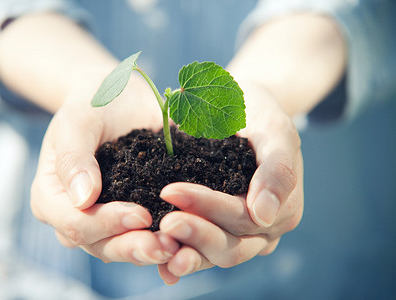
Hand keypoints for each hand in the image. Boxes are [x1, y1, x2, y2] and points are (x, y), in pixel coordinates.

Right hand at [30, 76, 179, 264]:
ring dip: (151, 251)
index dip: (106, 223)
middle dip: (133, 247)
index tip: (140, 214)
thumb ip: (74, 158)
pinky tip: (186, 244)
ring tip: (179, 247)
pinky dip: (164, 241)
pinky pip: (144, 236)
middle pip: (99, 245)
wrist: (118, 100)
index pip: (74, 223)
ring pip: (123, 247)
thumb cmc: (92, 106)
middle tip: (165, 246)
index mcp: (52, 198)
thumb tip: (82, 199)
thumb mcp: (78, 122)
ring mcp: (104, 220)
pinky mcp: (131, 217)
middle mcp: (76, 216)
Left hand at [157, 83, 303, 283]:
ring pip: (212, 256)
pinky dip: (178, 255)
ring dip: (184, 253)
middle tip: (163, 223)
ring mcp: (238, 236)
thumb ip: (277, 169)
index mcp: (282, 210)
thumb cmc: (258, 114)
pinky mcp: (215, 232)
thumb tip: (264, 216)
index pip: (243, 216)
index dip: (208, 207)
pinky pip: (197, 250)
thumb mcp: (275, 130)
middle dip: (195, 234)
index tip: (171, 191)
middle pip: (229, 247)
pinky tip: (158, 260)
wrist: (240, 111)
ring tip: (155, 246)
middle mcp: (261, 231)